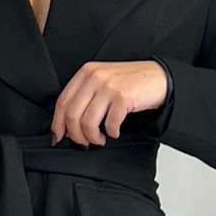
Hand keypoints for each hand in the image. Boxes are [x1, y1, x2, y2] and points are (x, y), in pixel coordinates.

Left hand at [49, 59, 167, 146]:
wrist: (158, 78)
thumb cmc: (130, 83)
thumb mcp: (102, 82)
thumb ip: (84, 97)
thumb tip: (67, 125)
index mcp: (86, 73)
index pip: (62, 101)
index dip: (57, 123)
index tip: (58, 136)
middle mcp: (95, 77)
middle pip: (72, 114)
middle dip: (76, 135)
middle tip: (83, 142)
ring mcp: (109, 86)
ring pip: (88, 121)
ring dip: (92, 137)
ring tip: (99, 139)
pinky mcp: (123, 96)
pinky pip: (110, 123)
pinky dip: (111, 132)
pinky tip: (114, 131)